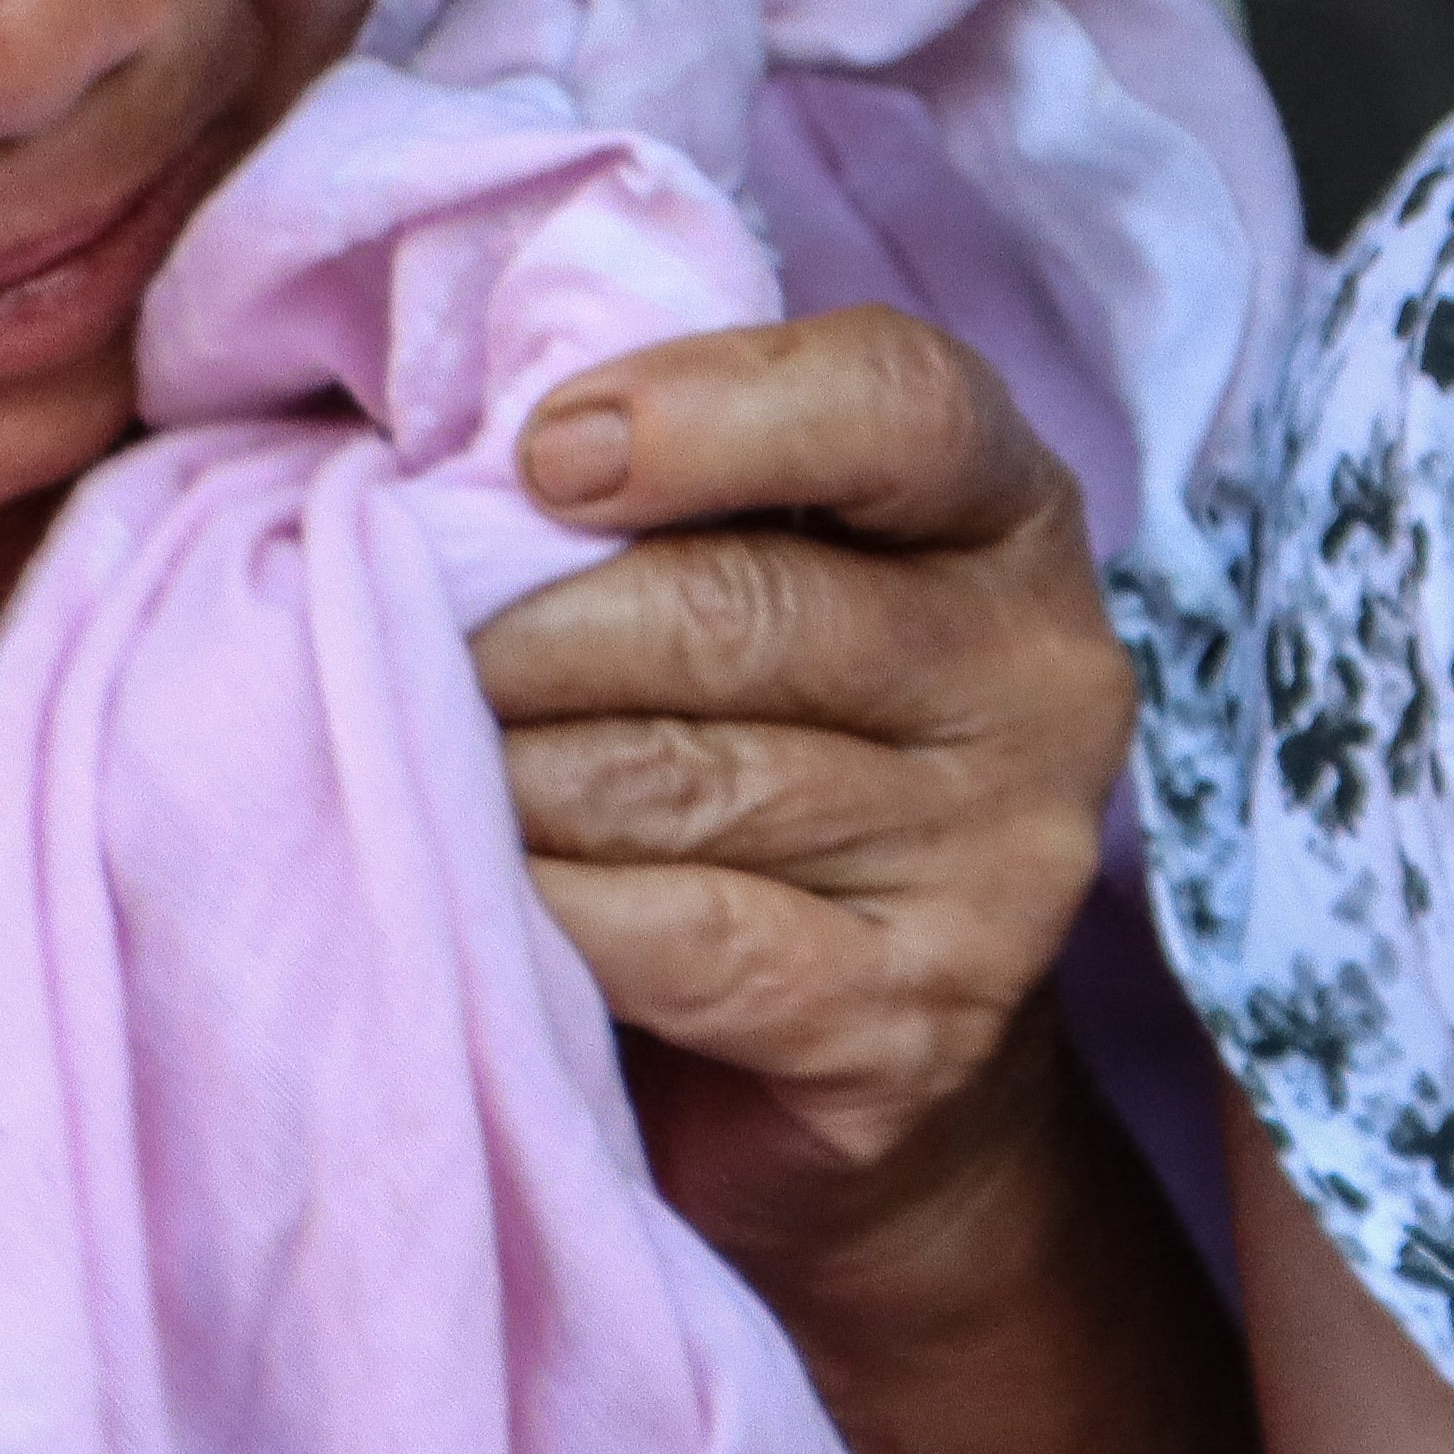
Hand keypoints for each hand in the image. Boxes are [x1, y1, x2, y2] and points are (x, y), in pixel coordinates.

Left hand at [474, 305, 1137, 1296]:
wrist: (867, 1051)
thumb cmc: (757, 748)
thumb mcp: (761, 578)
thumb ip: (669, 492)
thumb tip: (454, 456)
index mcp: (1010, 517)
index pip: (902, 402)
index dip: (707, 410)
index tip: (539, 457)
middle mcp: (1041, 674)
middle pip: (740, 608)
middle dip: (527, 635)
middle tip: (413, 658)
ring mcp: (1000, 854)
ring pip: (678, 778)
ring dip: (506, 779)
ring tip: (436, 778)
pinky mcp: (920, 1013)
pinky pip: (677, 935)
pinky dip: (544, 908)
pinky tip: (485, 892)